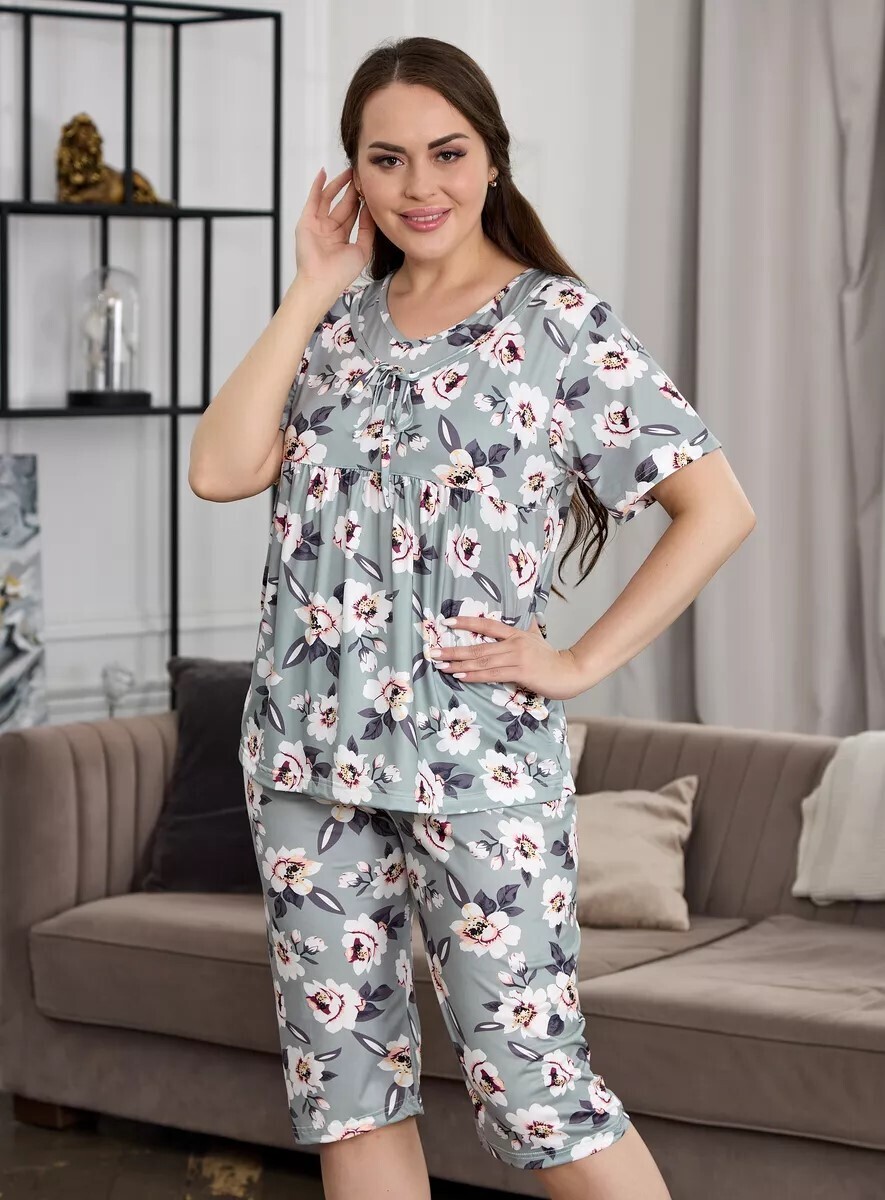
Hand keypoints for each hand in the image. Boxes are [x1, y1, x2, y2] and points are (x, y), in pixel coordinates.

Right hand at [294, 166, 376, 299]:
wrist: (322, 282)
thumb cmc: (341, 273)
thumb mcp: (362, 250)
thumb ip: (367, 229)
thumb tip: (369, 209)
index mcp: (342, 238)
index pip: (353, 215)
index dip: (362, 201)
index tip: (370, 189)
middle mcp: (329, 230)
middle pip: (343, 205)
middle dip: (352, 190)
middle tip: (361, 176)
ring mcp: (317, 225)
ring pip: (329, 199)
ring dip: (338, 185)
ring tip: (348, 172)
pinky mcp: (306, 221)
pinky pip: (313, 199)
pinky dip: (317, 186)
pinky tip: (324, 173)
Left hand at [431, 614, 587, 701]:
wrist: (571, 672)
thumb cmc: (553, 659)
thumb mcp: (539, 640)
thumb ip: (532, 631)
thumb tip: (532, 621)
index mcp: (516, 634)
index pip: (487, 625)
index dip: (467, 623)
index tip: (446, 622)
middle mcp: (514, 643)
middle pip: (479, 646)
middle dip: (454, 650)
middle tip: (434, 652)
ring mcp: (517, 657)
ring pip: (482, 661)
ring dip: (459, 664)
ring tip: (442, 666)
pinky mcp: (521, 672)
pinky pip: (492, 674)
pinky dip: (474, 676)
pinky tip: (461, 676)